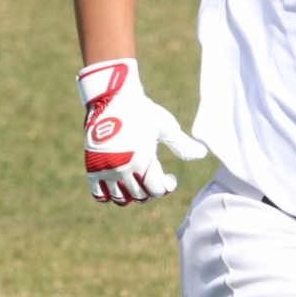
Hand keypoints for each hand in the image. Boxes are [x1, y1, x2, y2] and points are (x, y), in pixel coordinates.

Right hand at [77, 58, 207, 204]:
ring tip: (137, 183)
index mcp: (143, 160)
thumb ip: (182, 144)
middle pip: (141, 196)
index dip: (167, 187)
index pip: (158, 190)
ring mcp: (106, 169)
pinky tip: (118, 185)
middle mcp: (124, 168)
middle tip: (154, 180)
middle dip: (151, 190)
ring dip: (132, 195)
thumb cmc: (142, 110)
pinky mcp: (92, 167)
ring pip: (121, 199)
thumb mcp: (165, 126)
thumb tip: (203, 154)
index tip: (171, 178)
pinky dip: (109, 195)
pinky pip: (99, 194)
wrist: (111, 97)